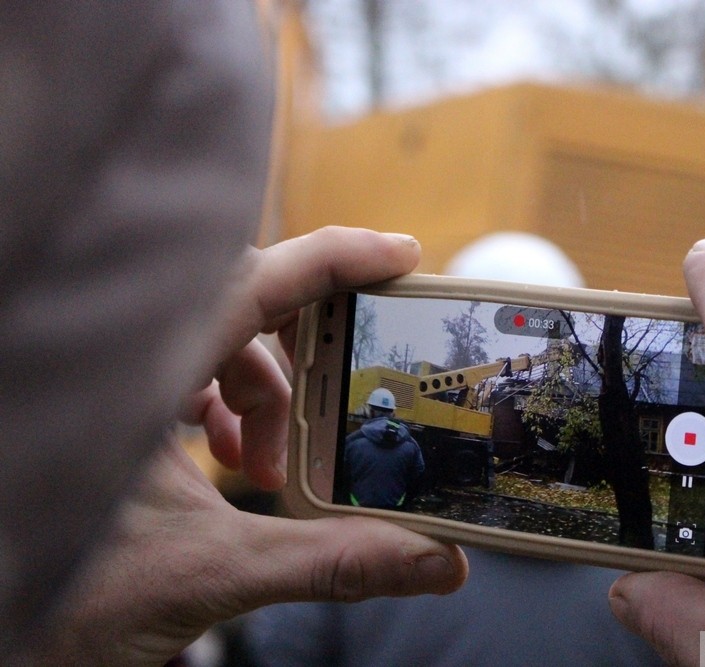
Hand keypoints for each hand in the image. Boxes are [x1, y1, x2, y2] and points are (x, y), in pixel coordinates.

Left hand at [30, 227, 467, 665]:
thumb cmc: (62, 603)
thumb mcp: (214, 574)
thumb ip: (333, 561)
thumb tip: (437, 561)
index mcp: (139, 372)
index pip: (254, 280)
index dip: (335, 258)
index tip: (402, 256)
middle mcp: (122, 358)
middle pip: (242, 302)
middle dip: (302, 352)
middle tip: (349, 383)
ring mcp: (113, 378)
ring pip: (216, 341)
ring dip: (263, 396)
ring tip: (267, 466)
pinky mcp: (109, 402)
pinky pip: (186, 369)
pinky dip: (226, 406)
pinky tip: (231, 458)